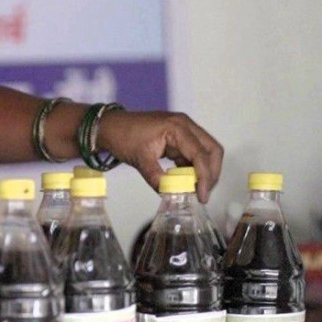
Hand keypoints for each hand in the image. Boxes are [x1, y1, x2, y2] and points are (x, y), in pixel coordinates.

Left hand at [97, 110, 223, 202]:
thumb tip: (169, 194)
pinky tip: (188, 183)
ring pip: (206, 152)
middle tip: (203, 193)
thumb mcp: (140, 159)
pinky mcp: (178, 138)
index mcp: (177, 127)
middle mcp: (185, 125)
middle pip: (212, 150)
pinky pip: (194, 154)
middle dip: (212, 173)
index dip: (204, 177)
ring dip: (205, 172)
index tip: (201, 196)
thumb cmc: (122, 136)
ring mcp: (183, 130)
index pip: (200, 154)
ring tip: (197, 191)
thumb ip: (155, 177)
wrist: (109, 127)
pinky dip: (194, 169)